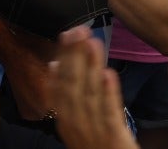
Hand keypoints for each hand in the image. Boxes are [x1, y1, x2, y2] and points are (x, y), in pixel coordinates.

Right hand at [49, 27, 138, 148]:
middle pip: (71, 85)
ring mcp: (92, 132)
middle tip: (78, 30)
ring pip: (88, 95)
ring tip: (92, 42)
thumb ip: (67, 96)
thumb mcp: (78, 122)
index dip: (63, 58)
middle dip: (74, 56)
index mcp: (64, 118)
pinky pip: (108, 114)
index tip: (67, 34)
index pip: (59, 83)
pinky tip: (107, 73)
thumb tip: (54, 64)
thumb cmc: (98, 146)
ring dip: (89, 67)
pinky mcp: (113, 140)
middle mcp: (73, 123)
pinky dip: (107, 93)